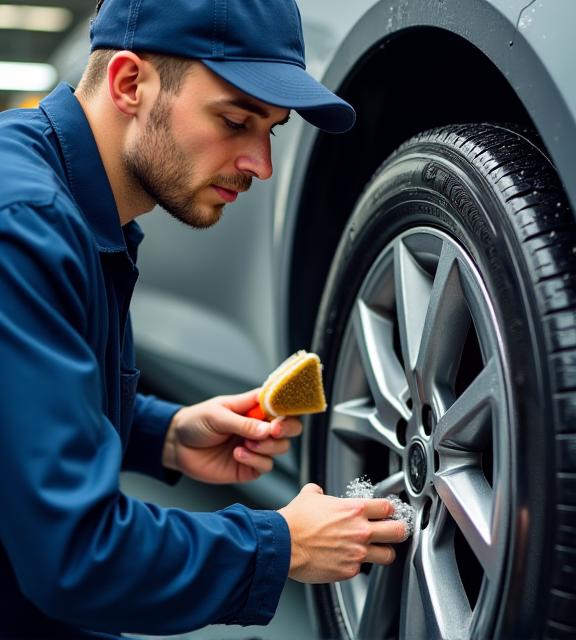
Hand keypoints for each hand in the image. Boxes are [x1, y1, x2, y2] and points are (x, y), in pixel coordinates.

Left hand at [162, 389, 302, 483]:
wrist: (176, 446)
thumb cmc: (196, 422)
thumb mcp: (217, 416)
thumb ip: (243, 423)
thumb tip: (268, 429)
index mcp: (253, 407)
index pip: (281, 404)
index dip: (287, 408)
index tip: (280, 416)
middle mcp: (259, 426)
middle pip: (290, 427)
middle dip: (286, 429)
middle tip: (273, 431)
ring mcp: (256, 447)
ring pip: (281, 448)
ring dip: (268, 447)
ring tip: (247, 444)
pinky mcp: (249, 466)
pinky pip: (265, 466)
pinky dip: (255, 460)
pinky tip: (238, 455)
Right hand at [278, 483, 406, 582]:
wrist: (283, 543)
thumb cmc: (295, 521)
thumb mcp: (309, 496)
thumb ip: (319, 492)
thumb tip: (317, 491)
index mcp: (354, 510)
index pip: (388, 507)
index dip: (390, 509)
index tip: (389, 512)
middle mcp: (360, 531)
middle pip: (398, 531)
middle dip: (399, 530)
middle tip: (395, 531)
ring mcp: (357, 553)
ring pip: (388, 555)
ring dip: (384, 552)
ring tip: (378, 550)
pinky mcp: (348, 571)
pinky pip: (362, 569)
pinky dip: (357, 565)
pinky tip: (348, 560)